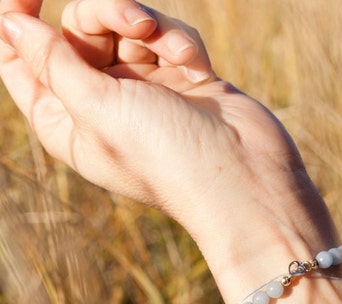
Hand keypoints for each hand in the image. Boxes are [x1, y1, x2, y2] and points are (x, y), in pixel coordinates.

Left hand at [0, 0, 341, 303]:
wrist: (245, 177)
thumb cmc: (166, 157)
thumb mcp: (96, 106)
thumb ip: (51, 59)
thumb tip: (11, 20)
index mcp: (68, 121)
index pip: (22, 60)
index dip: (17, 21)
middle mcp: (103, 103)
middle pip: (77, 32)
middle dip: (100, 15)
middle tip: (129, 21)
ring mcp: (148, 89)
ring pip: (125, 27)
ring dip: (143, 23)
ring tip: (164, 42)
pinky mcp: (186, 77)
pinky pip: (169, 36)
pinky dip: (178, 40)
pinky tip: (193, 61)